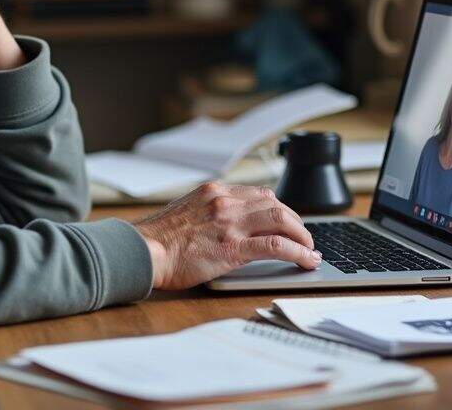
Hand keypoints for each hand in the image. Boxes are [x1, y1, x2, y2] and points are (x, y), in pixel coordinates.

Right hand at [132, 182, 319, 289]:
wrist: (142, 251)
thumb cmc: (158, 239)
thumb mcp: (186, 212)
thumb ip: (209, 211)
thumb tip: (226, 223)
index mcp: (213, 191)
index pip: (259, 193)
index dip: (279, 208)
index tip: (287, 220)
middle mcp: (225, 201)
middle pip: (275, 204)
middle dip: (296, 221)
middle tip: (304, 237)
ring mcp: (230, 223)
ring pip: (283, 220)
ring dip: (303, 235)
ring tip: (309, 249)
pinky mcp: (233, 247)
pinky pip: (277, 246)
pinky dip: (298, 252)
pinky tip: (306, 260)